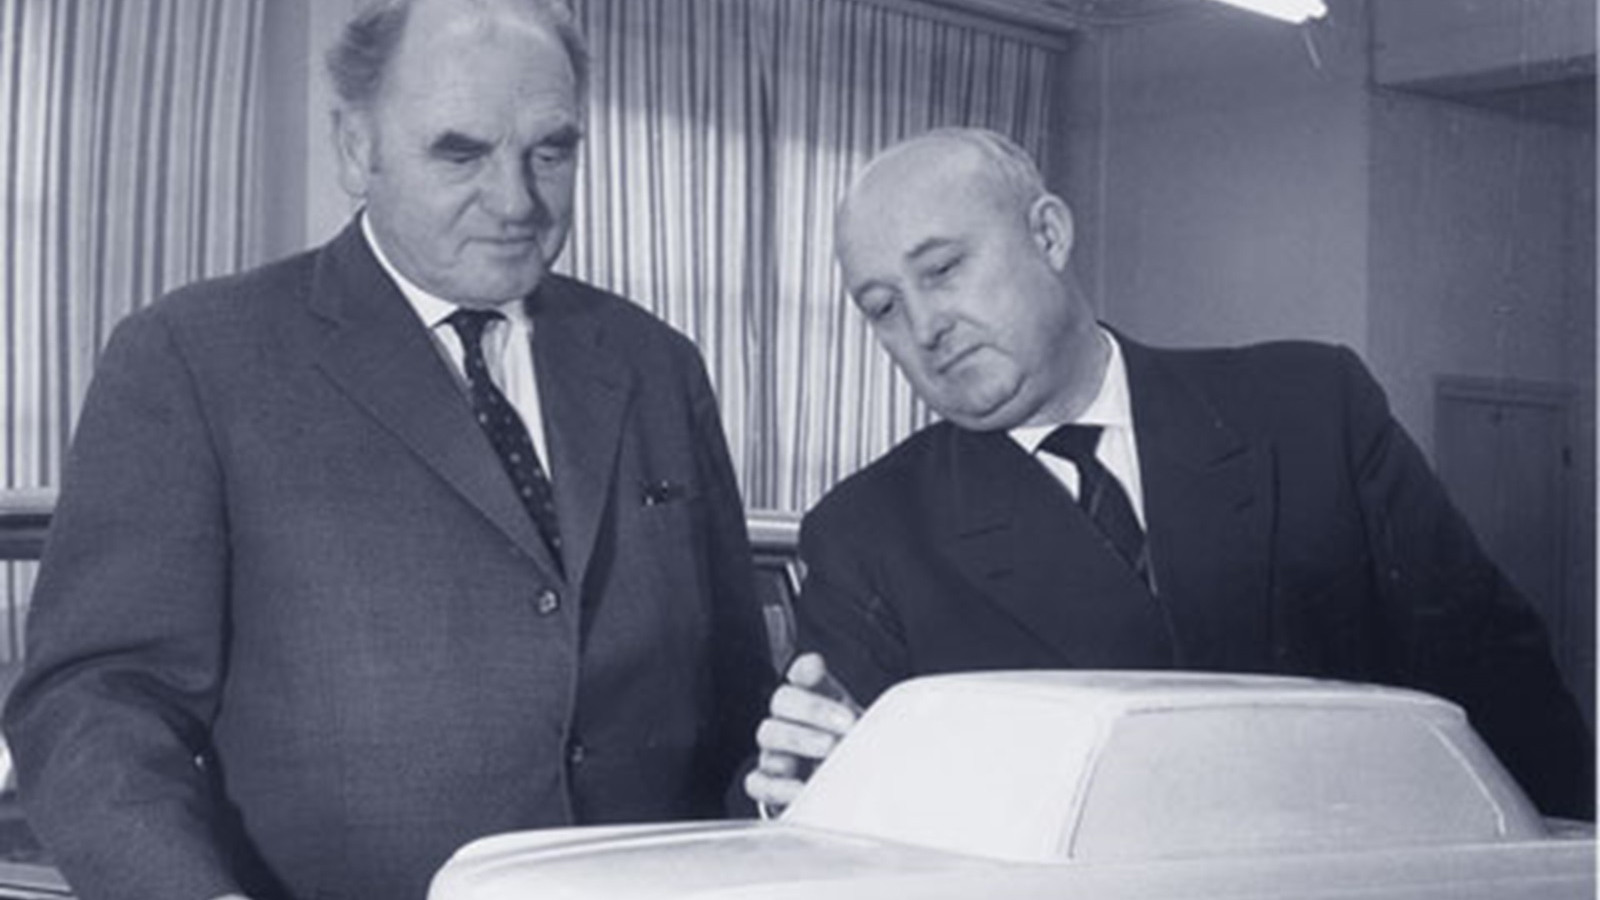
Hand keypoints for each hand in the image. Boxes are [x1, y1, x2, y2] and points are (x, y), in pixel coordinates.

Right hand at [744, 653, 860, 814]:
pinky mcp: (766, 785)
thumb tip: (884, 720)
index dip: (806, 669)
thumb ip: (874, 719)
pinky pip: (758, 781)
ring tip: (829, 751)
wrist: (845, 794)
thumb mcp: (867, 733)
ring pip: (769, 733)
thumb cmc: (854, 756)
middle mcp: (789, 721)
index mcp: (816, 701)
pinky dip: (777, 785)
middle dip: (814, 708)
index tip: (817, 669)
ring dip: (799, 740)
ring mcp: (773, 752)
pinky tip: (802, 789)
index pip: (802, 674)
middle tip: (846, 724)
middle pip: (783, 699)